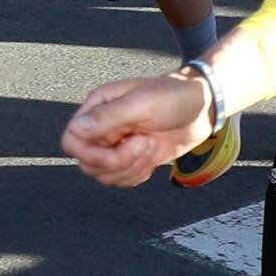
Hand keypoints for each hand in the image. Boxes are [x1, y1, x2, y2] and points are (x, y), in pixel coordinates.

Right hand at [63, 65, 216, 184]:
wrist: (203, 107)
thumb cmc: (173, 96)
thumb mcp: (142, 103)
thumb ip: (107, 117)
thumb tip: (76, 128)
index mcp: (98, 107)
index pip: (72, 140)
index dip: (89, 153)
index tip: (116, 148)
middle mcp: (102, 128)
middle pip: (88, 163)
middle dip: (118, 161)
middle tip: (144, 143)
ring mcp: (116, 145)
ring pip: (105, 175)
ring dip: (132, 167)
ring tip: (152, 145)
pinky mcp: (131, 158)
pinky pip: (122, 179)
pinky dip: (138, 174)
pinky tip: (154, 154)